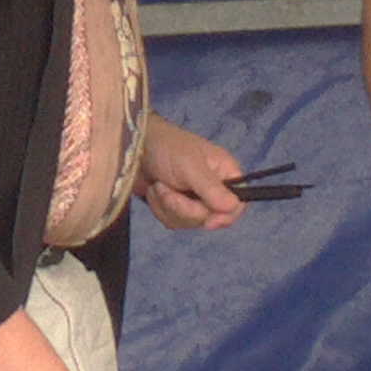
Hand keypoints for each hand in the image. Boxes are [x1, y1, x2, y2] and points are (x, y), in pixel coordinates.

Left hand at [136, 115, 249, 231]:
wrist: (133, 147)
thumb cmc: (167, 148)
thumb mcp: (191, 166)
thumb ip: (212, 189)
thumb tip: (233, 207)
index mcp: (225, 174)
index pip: (237, 205)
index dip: (224, 216)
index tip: (207, 220)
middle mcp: (212, 189)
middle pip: (210, 218)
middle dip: (185, 208)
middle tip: (169, 191)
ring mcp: (193, 199)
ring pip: (189, 222)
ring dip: (169, 206)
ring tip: (159, 186)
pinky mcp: (174, 207)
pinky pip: (173, 222)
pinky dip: (160, 209)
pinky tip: (154, 191)